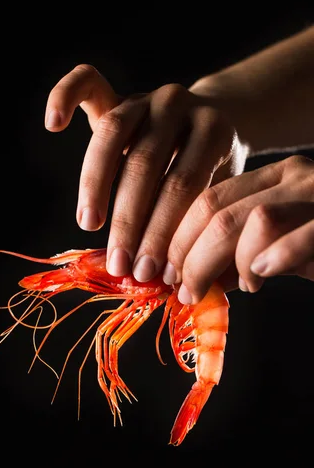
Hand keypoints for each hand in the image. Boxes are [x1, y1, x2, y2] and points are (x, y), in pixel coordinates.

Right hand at [45, 64, 245, 280]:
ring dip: (95, 185)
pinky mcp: (119, 95)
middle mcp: (179, 105)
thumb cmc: (215, 175)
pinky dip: (64, 96)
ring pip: (111, 133)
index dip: (165, 233)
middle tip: (122, 265)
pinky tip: (54, 124)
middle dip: (130, 221)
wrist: (215, 126)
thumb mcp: (223, 197)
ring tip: (90, 225)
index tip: (154, 273)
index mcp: (214, 131)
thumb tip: (198, 288)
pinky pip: (86, 83)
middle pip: (145, 163)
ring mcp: (146, 97)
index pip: (183, 185)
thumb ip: (209, 232)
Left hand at [165, 155, 313, 303]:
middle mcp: (294, 176)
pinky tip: (262, 277)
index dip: (179, 239)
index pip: (210, 199)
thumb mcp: (276, 244)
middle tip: (188, 292)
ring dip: (234, 262)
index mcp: (273, 176)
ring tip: (244, 285)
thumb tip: (188, 277)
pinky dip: (274, 259)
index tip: (168, 273)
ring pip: (256, 219)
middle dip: (193, 258)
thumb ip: (236, 252)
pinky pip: (300, 236)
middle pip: (221, 211)